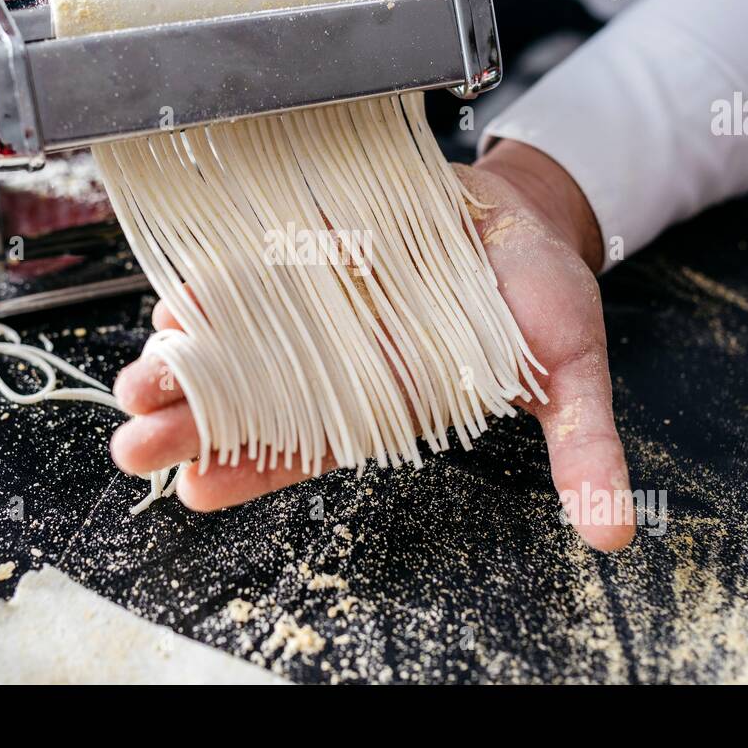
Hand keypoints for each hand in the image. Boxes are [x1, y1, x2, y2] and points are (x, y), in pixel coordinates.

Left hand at [109, 138, 634, 550]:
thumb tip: (614, 534)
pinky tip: (175, 305)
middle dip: (190, 425)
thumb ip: (583, 448)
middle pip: (250, 403)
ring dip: (183, 361)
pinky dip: (215, 289)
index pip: (305, 451)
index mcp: (386, 402)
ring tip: (135, 381)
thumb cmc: (544, 296)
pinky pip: (251, 274)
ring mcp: (317, 306)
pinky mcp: (312, 252)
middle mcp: (337, 360)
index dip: (250, 473)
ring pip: (236, 342)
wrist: (527, 213)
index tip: (195, 490)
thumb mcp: (572, 372)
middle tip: (133, 442)